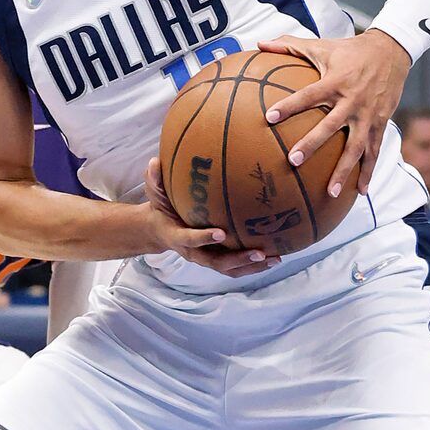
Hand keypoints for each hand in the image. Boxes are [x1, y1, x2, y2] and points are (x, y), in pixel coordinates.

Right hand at [142, 158, 276, 278]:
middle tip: (259, 252)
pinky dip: (254, 265)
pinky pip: (236, 267)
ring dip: (252, 266)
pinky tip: (274, 256)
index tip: (221, 233)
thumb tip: (154, 161)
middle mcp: (193, 252)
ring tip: (274, 259)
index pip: (190, 239)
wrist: (159, 231)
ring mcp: (206, 258)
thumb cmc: (160, 209)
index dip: (204, 238)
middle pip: (217, 262)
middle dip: (238, 259)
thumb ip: (154, 180)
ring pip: (230, 268)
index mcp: (177, 237)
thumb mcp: (154, 194)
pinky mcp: (216, 259)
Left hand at [257, 29, 411, 200]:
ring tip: (330, 192)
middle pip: (330, 126)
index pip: (308, 95)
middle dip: (312, 144)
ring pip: (355, 147)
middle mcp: (352, 100)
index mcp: (335, 81)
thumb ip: (290, 46)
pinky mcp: (380, 123)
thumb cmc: (350, 50)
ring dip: (343, 170)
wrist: (391, 51)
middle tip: (293, 161)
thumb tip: (260, 43)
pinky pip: (374, 151)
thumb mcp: (322, 46)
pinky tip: (359, 192)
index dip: (290, 105)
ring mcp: (367, 115)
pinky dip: (368, 172)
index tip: (270, 117)